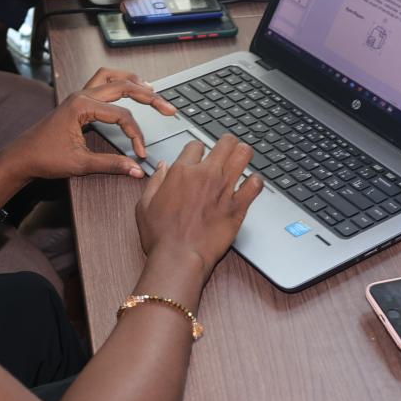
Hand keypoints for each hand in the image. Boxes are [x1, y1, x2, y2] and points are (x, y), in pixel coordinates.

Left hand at [0, 71, 178, 180]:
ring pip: (111, 77)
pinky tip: (128, 88)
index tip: (141, 153)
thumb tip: (136, 169)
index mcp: (82, 106)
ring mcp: (78, 95)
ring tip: (151, 88)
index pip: (122, 116)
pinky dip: (118, 83)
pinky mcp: (77, 101)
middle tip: (169, 108)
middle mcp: (81, 95)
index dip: (136, 134)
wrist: (21, 157)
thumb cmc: (45, 158)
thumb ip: (112, 164)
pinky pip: (101, 82)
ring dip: (132, 80)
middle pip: (123, 87)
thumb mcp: (81, 164)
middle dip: (148, 97)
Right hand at [136, 135, 262, 279]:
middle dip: (227, 143)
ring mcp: (224, 189)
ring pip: (243, 155)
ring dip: (244, 154)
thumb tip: (162, 167)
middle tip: (228, 149)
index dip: (198, 150)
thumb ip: (155, 181)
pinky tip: (252, 184)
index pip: (196, 145)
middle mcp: (205, 175)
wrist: (179, 257)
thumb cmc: (161, 236)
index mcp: (181, 172)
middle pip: (225, 143)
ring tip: (242, 159)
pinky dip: (256, 181)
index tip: (199, 157)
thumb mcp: (144, 205)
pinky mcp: (238, 206)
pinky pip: (256, 184)